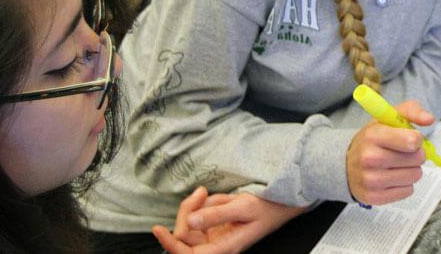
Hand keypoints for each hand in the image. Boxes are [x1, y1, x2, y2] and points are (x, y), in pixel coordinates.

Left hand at [151, 187, 306, 253]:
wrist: (281, 204)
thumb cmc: (266, 207)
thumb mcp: (242, 207)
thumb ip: (215, 215)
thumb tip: (189, 223)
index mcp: (223, 248)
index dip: (170, 243)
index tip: (158, 229)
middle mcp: (216, 246)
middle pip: (185, 234)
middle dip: (188, 211)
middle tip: (202, 192)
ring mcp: (213, 236)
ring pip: (189, 223)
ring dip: (198, 206)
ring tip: (216, 196)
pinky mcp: (213, 227)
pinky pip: (198, 215)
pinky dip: (204, 204)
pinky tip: (218, 198)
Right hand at [347, 100, 434, 205]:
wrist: (345, 164)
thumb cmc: (372, 140)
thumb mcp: (386, 118)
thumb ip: (411, 111)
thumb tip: (429, 119)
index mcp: (373, 136)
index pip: (412, 141)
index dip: (416, 139)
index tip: (410, 138)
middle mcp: (370, 158)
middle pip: (417, 159)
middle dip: (415, 154)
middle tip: (403, 152)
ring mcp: (371, 180)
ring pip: (415, 175)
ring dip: (411, 169)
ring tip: (397, 165)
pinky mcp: (374, 197)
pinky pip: (408, 191)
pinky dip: (404, 184)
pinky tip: (392, 177)